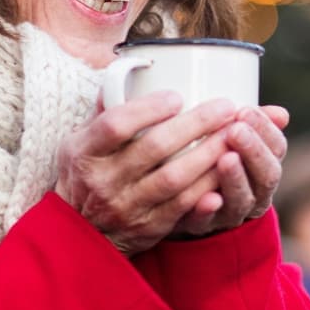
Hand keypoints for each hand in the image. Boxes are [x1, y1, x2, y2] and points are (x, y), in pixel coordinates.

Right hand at [55, 93, 239, 253]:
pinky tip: (226, 168)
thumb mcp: (77, 142)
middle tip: (225, 106)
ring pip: (174, 178)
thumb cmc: (84, 176)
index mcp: (84, 152)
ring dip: (208, 154)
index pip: (116, 124)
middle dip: (195, 124)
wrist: (80, 235)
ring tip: (233, 134)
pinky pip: (183, 205)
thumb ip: (103, 112)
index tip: (177, 96)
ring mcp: (126, 206)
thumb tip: (125, 74)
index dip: (148, 108)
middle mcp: (103, 180)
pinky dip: (206, 185)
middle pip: (154, 147)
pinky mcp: (147, 227)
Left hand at [173, 105, 288, 237]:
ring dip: (235, 178)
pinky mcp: (201, 226)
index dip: (265, 130)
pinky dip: (207, 210)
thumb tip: (280, 112)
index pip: (276, 149)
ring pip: (240, 200)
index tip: (245, 110)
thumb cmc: (211, 162)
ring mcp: (229, 213)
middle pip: (266, 176)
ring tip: (226, 158)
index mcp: (263, 169)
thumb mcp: (232, 141)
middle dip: (253, 151)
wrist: (180, 203)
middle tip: (236, 131)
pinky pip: (205, 221)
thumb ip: (251, 126)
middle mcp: (254, 194)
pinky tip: (206, 199)